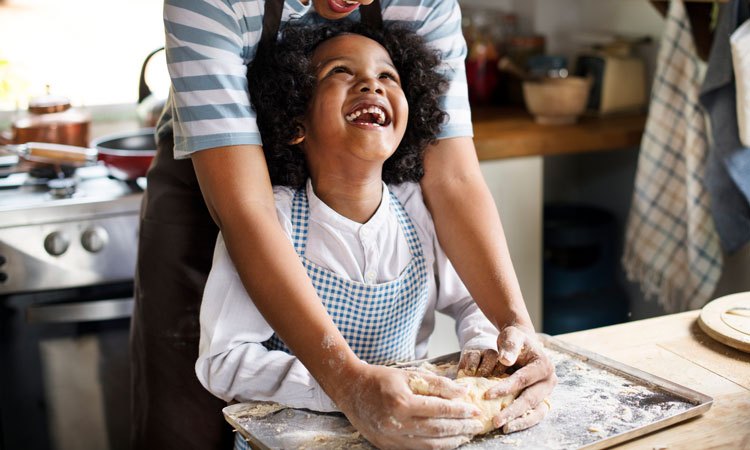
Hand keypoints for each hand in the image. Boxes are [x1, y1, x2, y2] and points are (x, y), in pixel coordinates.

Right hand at [332, 363, 484, 448]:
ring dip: (453, 441)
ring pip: (430, 445)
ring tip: (467, 435)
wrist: (350, 389)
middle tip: (478, 425)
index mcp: (402, 402)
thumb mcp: (409, 374)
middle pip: (438, 429)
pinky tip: (448, 441)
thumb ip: (437, 383)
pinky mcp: (387, 446)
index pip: (440, 409)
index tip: (475, 410)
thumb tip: (462, 391)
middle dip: (462, 427)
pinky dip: (436, 447)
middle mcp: (396, 423)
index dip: (461, 411)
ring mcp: (391, 438)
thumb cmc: (380, 379)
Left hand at [458, 326, 556, 433]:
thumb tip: (505, 360)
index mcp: (544, 365)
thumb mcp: (512, 336)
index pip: (523, 379)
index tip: (487, 395)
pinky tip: (509, 426)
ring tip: (503, 428)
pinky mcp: (542, 399)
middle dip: (513, 411)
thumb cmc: (515, 340)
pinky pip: (535, 414)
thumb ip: (510, 346)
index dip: (506, 388)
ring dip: (520, 420)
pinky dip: (523, 421)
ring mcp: (546, 392)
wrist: (522, 344)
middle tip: (496, 421)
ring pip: (536, 411)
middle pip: (531, 398)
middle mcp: (549, 380)